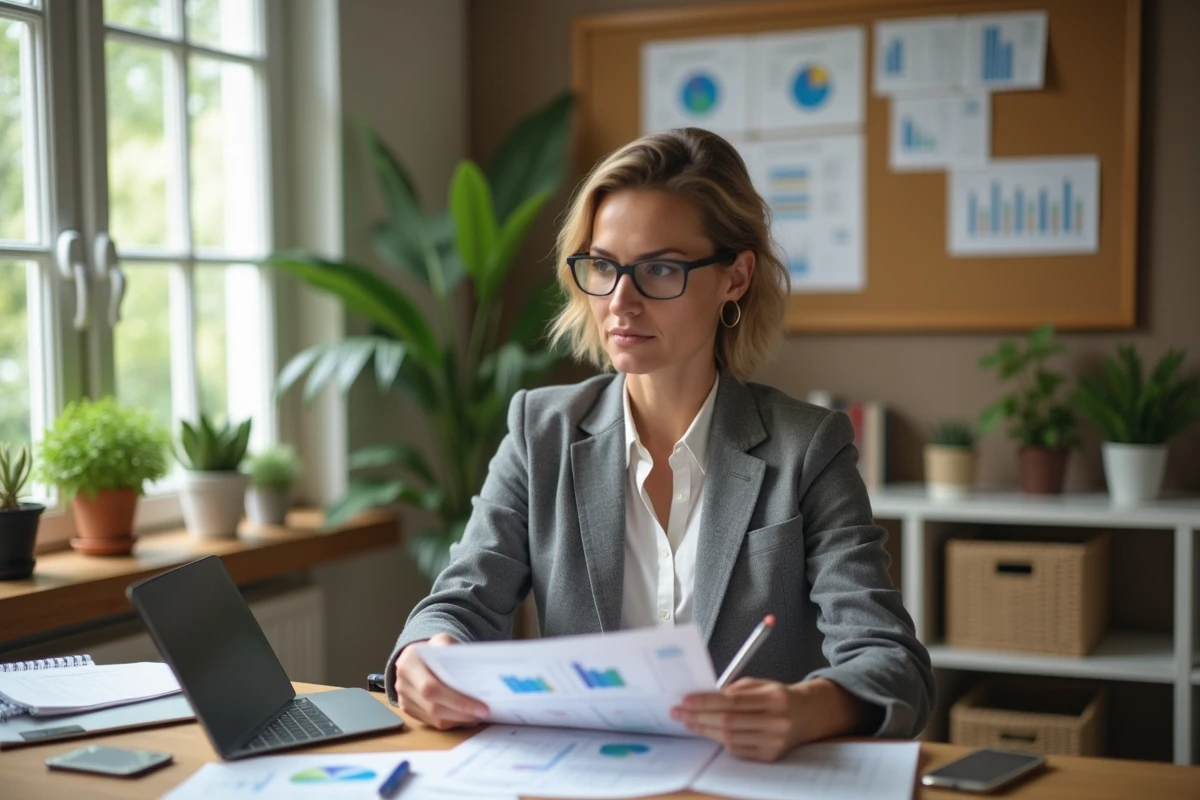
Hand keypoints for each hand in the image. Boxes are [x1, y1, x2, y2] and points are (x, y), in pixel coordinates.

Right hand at [394, 633, 489, 729]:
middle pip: (433, 707)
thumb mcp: (442, 641)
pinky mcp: (408, 710)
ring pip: (434, 719)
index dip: (457, 700)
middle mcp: (402, 683)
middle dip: (462, 712)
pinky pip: (433, 723)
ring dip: (459, 720)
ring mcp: (403, 699)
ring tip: (478, 715)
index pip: (432, 687)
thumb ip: (452, 649)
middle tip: (484, 713)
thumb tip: (472, 666)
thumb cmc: (434, 650)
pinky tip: (466, 717)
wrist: (417, 657)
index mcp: (409, 663)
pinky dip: (452, 722)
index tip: (481, 705)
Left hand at [670, 677, 869, 761]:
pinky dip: (720, 741)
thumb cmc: (779, 697)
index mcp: (774, 698)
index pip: (733, 701)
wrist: (809, 716)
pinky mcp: (771, 756)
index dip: (706, 702)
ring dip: (705, 730)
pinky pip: (738, 750)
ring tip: (688, 721)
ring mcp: (775, 742)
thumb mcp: (760, 685)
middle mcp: (777, 721)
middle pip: (729, 722)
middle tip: (679, 711)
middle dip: (699, 716)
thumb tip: (704, 698)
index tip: (685, 700)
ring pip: (730, 738)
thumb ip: (735, 690)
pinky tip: (708, 732)